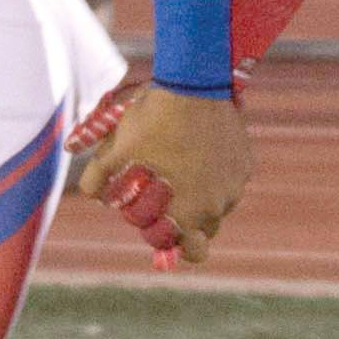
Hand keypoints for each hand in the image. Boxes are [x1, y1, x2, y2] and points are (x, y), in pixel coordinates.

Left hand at [68, 82, 249, 265]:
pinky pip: (230, 178)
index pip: (192, 252)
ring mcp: (236, 184)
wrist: (192, 85)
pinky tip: (198, 148)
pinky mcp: (245, 163)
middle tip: (168, 195)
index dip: (174, 241)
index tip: (160, 221)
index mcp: (190, 214)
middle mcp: (219, 205)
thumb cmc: (151, 123)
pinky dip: (216, 172)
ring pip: (219, 204)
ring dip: (202, 196)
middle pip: (205, 231)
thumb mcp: (113, 151)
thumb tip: (93, 196)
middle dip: (188, 221)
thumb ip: (96, 182)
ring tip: (181, 166)